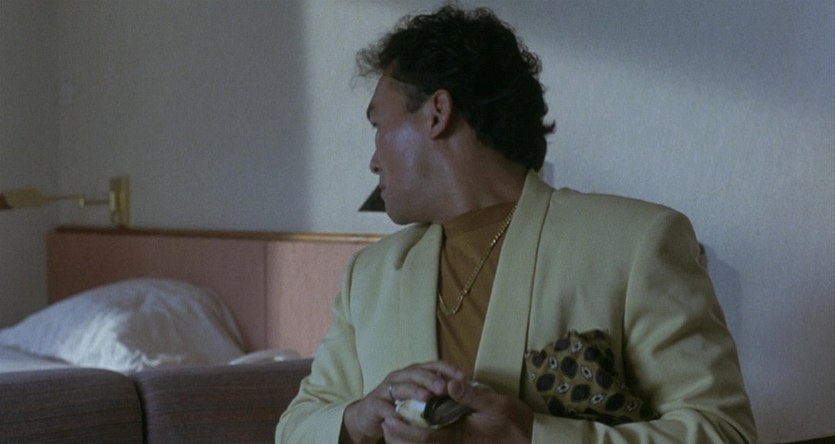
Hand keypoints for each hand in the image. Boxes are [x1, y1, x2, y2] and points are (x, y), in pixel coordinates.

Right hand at [340, 361, 464, 443]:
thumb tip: (463, 390)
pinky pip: (383, 406)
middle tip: (444, 387)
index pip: (434, 365)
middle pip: (416, 372)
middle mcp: (401, 377)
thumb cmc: (400, 405)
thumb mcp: (421, 398)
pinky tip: (403, 417)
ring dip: (414, 391)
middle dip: (430, 378)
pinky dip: (392, 411)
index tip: (464, 377)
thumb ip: (439, 393)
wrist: (370, 416)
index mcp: (415, 373)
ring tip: (427, 398)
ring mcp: (386, 389)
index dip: (448, 369)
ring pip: (400, 386)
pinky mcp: (374, 404)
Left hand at [380, 379, 532, 443]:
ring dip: (407, 440)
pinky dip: (422, 438)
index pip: (426, 437)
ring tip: (392, 428)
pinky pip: (437, 443)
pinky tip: (415, 430)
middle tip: (384, 425)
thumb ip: (470, 396)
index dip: (404, 430)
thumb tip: (449, 383)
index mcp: (460, 437)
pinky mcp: (461, 443)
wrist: (529, 439)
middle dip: (400, 438)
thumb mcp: (495, 405)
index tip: (388, 419)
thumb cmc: (513, 422)